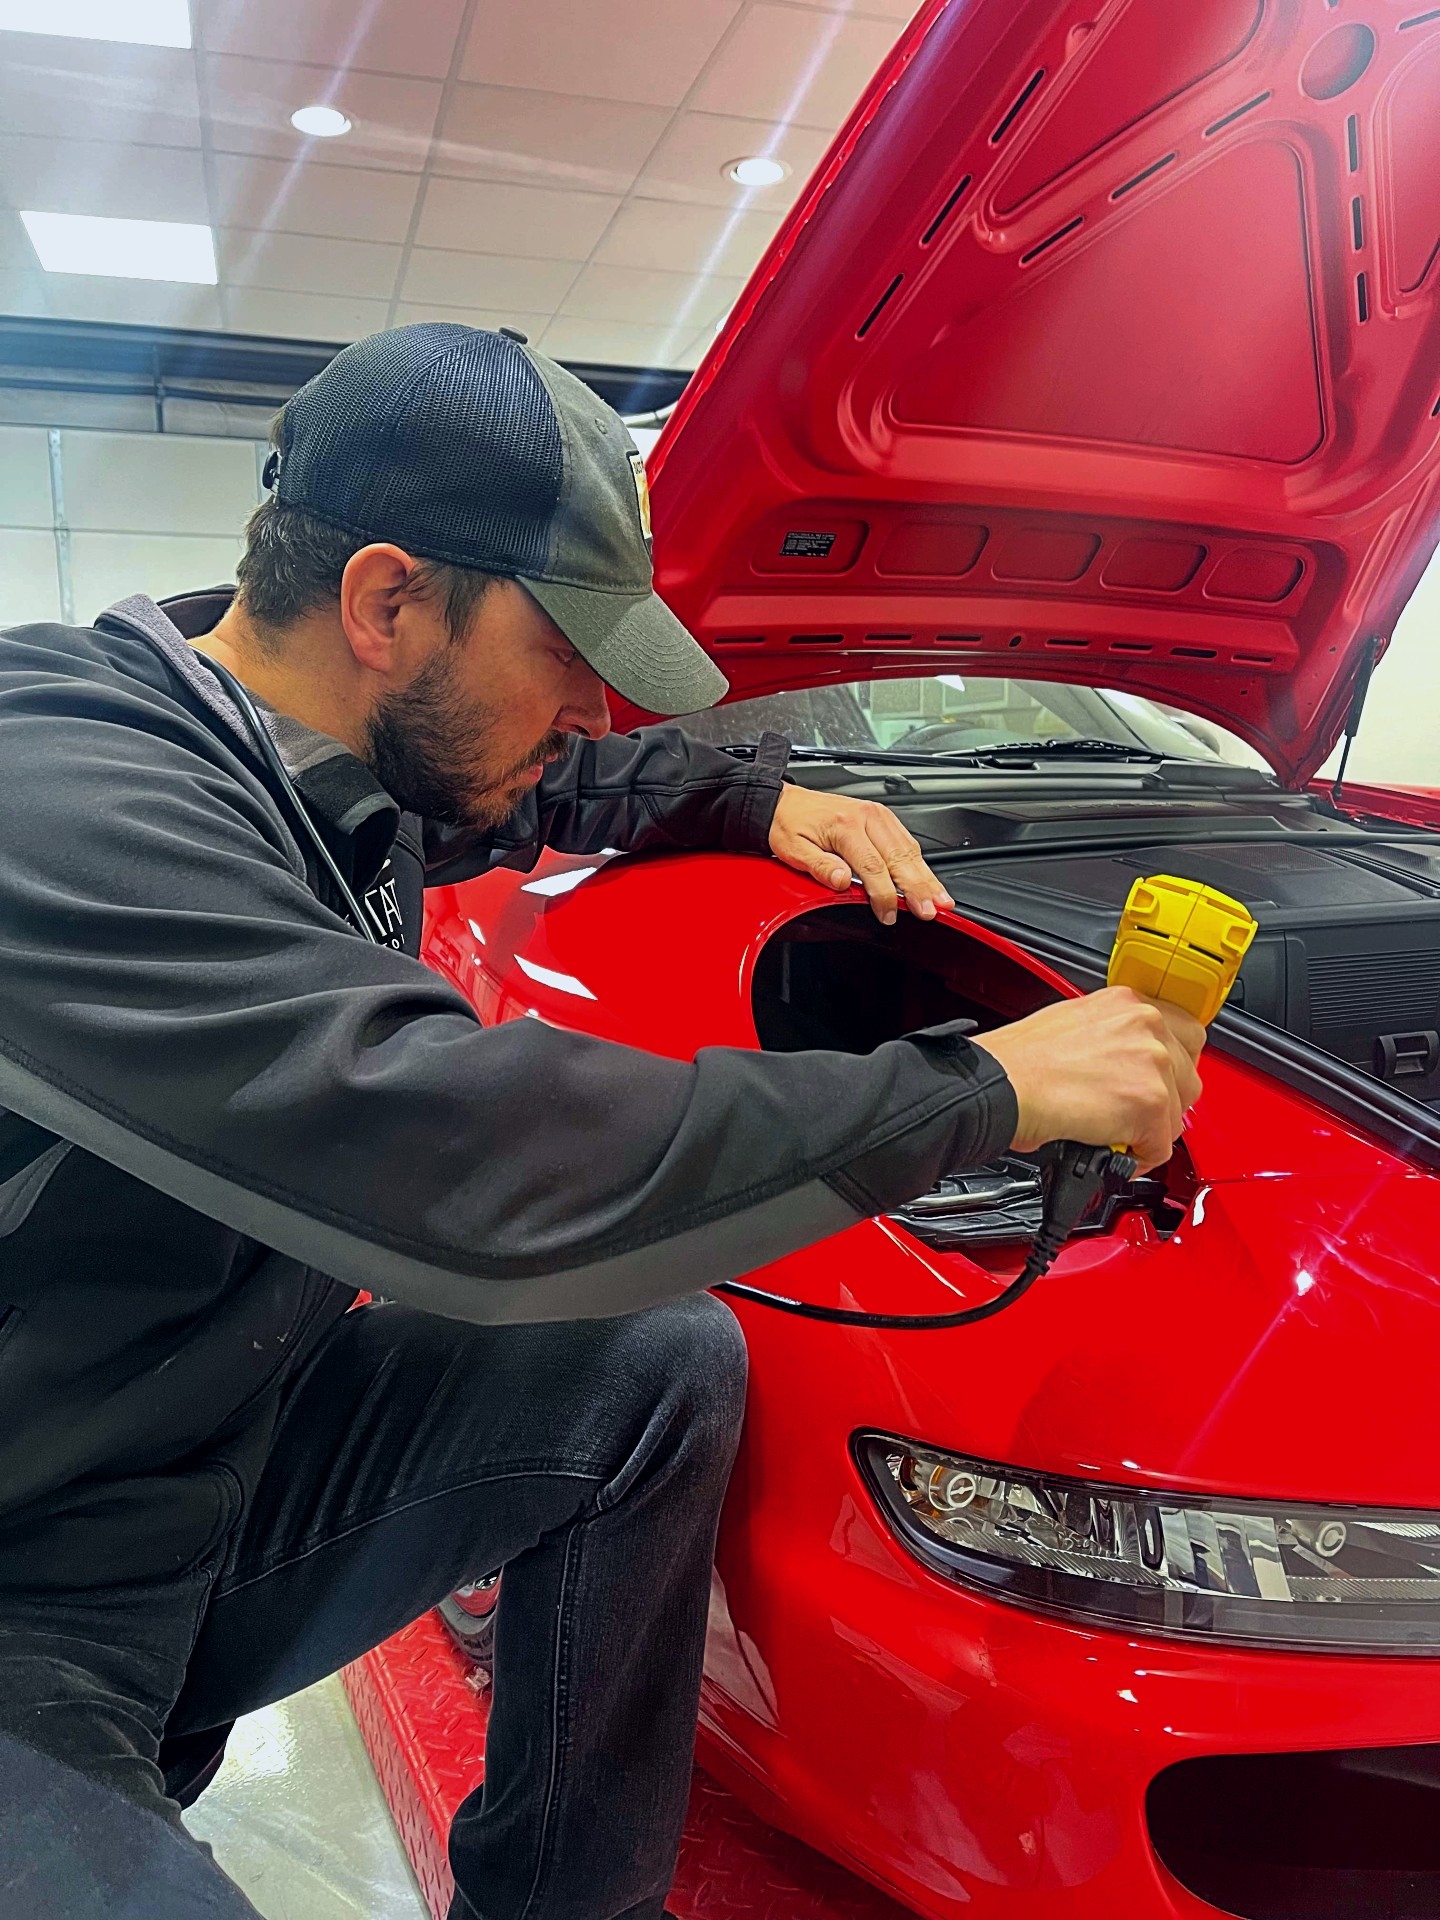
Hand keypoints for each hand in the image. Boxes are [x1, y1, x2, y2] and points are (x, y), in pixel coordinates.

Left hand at [768, 786, 952, 924]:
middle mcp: (867, 817)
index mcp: (846, 825)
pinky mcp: (883, 818)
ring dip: (926, 877)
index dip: (884, 894)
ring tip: (941, 900)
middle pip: (900, 858)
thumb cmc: (788, 824)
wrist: (783, 802)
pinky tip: (928, 879)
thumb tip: (843, 882)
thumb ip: (820, 867)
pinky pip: (907, 842)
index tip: (888, 914)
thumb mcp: (793, 850)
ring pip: (909, 850)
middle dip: (918, 888)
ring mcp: (878, 815)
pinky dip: (920, 863)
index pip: (873, 866)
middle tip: (931, 910)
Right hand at [971, 987, 1206, 1172]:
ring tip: (1117, 1134)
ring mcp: (1153, 1062)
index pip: (1182, 1033)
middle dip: (1166, 1099)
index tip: (1156, 1081)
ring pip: (1177, 1113)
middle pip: (1189, 1073)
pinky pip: (1160, 1147)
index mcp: (1127, 1002)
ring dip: (1150, 1130)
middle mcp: (1146, 1025)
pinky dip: (1137, 1158)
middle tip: (1136, 1113)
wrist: (1000, 1083)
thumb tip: (1123, 1065)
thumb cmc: (1018, 1060)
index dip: (1170, 1065)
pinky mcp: (1150, 1103)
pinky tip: (1110, 1149)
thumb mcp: (1073, 1024)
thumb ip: (1112, 1038)